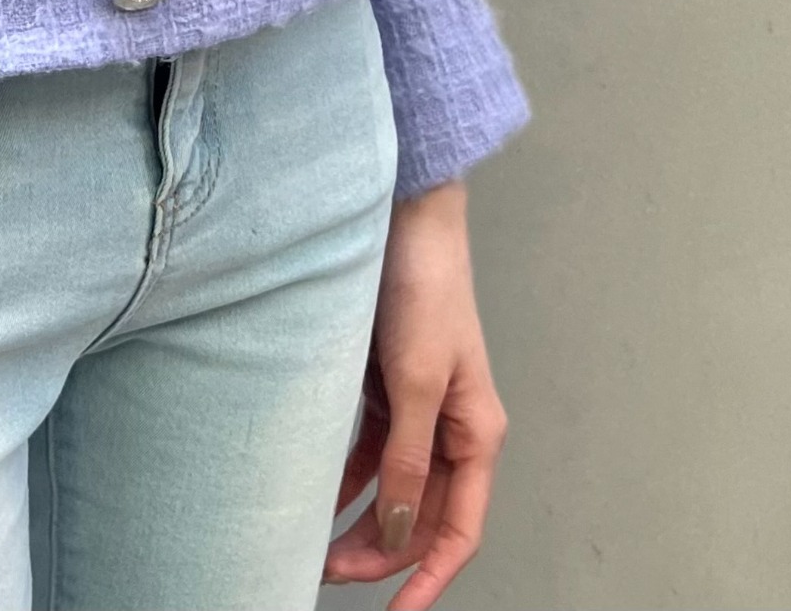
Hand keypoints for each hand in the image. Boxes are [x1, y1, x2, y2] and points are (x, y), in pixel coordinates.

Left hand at [323, 180, 507, 608]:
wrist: (403, 217)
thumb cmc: (424, 286)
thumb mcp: (414, 381)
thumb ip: (405, 458)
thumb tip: (392, 529)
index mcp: (475, 434)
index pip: (456, 530)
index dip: (427, 577)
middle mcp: (450, 427)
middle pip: (420, 514)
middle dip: (380, 552)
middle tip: (326, 573)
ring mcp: (417, 406)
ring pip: (392, 486)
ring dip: (359, 519)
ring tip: (315, 547)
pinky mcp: (386, 384)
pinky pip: (369, 449)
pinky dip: (347, 475)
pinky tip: (317, 492)